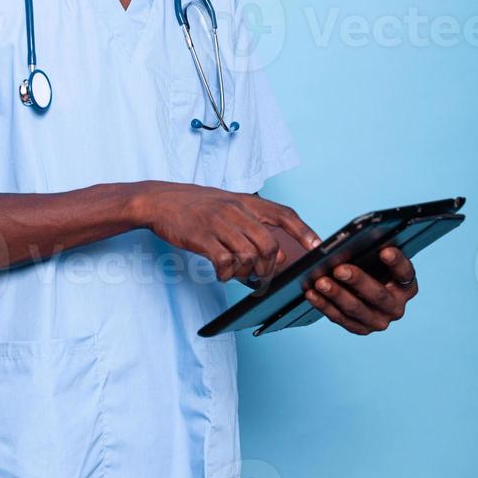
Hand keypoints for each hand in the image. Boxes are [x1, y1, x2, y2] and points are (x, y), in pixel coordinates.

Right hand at [133, 180, 321, 284]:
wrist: (160, 200)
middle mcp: (235, 210)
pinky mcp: (202, 238)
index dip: (303, 231)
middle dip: (270, 268)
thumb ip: (251, 224)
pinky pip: (225, 263)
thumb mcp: (226, 204)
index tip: (317, 246)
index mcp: (244, 201)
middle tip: (261, 277)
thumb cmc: (195, 205)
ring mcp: (218, 223)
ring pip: (249, 256)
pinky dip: (226, 274)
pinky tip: (220, 272)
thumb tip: (277, 254)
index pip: (283, 214)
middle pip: (269, 244)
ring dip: (247, 273)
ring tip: (237, 274)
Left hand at [304, 247, 417, 334]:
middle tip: (339, 269)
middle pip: (379, 295)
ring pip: (357, 309)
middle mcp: (396, 306)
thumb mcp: (371, 254)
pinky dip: (324, 305)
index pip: (405, 273)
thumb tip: (349, 240)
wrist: (359, 286)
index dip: (397, 262)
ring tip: (320, 281)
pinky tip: (311, 293)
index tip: (384, 251)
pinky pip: (340, 318)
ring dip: (336, 295)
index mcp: (406, 284)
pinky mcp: (360, 328)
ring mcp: (379, 320)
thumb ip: (367, 247)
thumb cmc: (368, 263)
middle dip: (358, 281)